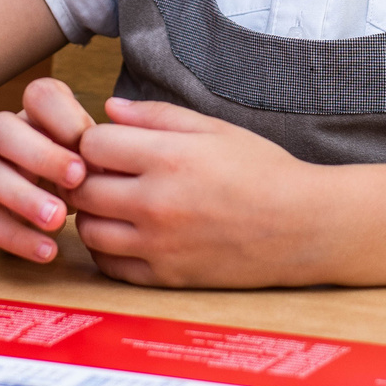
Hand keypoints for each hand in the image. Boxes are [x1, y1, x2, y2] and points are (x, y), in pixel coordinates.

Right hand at [0, 75, 95, 263]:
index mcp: (41, 113)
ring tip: (58, 220)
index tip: (89, 146)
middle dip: (39, 154)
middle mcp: (10, 137)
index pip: (39, 95)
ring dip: (22, 197)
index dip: (62, 117)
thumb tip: (125, 148)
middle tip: (76, 180)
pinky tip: (48, 250)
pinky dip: (16, 236)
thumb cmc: (84, 166)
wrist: (45, 191)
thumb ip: (111, 144)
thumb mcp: (99, 150)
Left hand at [67, 98, 321, 287]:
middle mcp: (157, 203)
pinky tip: (127, 235)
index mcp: (169, 158)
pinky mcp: (167, 277)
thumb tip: (109, 108)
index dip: (94, 141)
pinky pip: (110, 267)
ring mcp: (159, 244)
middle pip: (82, 189)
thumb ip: (158, 116)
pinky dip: (108, 251)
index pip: (92, 145)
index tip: (109, 145)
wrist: (303, 226)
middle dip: (85, 178)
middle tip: (105, 175)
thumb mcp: (215, 128)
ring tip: (115, 205)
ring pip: (89, 231)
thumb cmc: (264, 171)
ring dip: (93, 215)